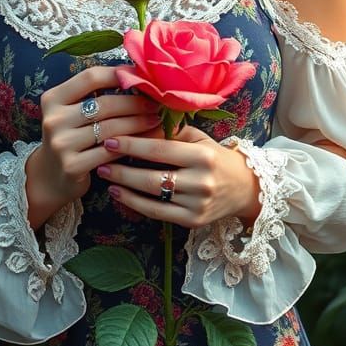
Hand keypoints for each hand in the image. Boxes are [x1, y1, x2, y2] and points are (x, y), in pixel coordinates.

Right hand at [26, 65, 163, 219]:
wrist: (50, 177)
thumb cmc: (71, 137)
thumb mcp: (73, 112)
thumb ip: (95, 95)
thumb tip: (136, 76)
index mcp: (53, 98)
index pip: (91, 77)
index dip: (119, 74)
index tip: (141, 77)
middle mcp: (53, 119)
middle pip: (104, 103)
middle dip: (135, 102)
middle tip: (156, 104)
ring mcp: (61, 143)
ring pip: (110, 128)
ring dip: (138, 123)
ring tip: (156, 121)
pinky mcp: (72, 166)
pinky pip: (110, 152)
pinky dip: (130, 146)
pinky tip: (145, 143)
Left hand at [96, 124, 261, 229]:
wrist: (245, 188)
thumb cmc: (216, 156)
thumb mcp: (198, 138)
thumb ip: (170, 132)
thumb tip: (134, 124)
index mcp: (203, 156)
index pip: (160, 150)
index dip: (132, 145)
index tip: (110, 139)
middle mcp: (202, 182)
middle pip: (153, 177)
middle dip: (122, 168)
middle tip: (101, 159)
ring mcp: (197, 205)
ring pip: (152, 197)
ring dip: (124, 186)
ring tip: (105, 176)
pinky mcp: (193, 221)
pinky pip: (157, 213)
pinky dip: (135, 204)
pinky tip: (120, 193)